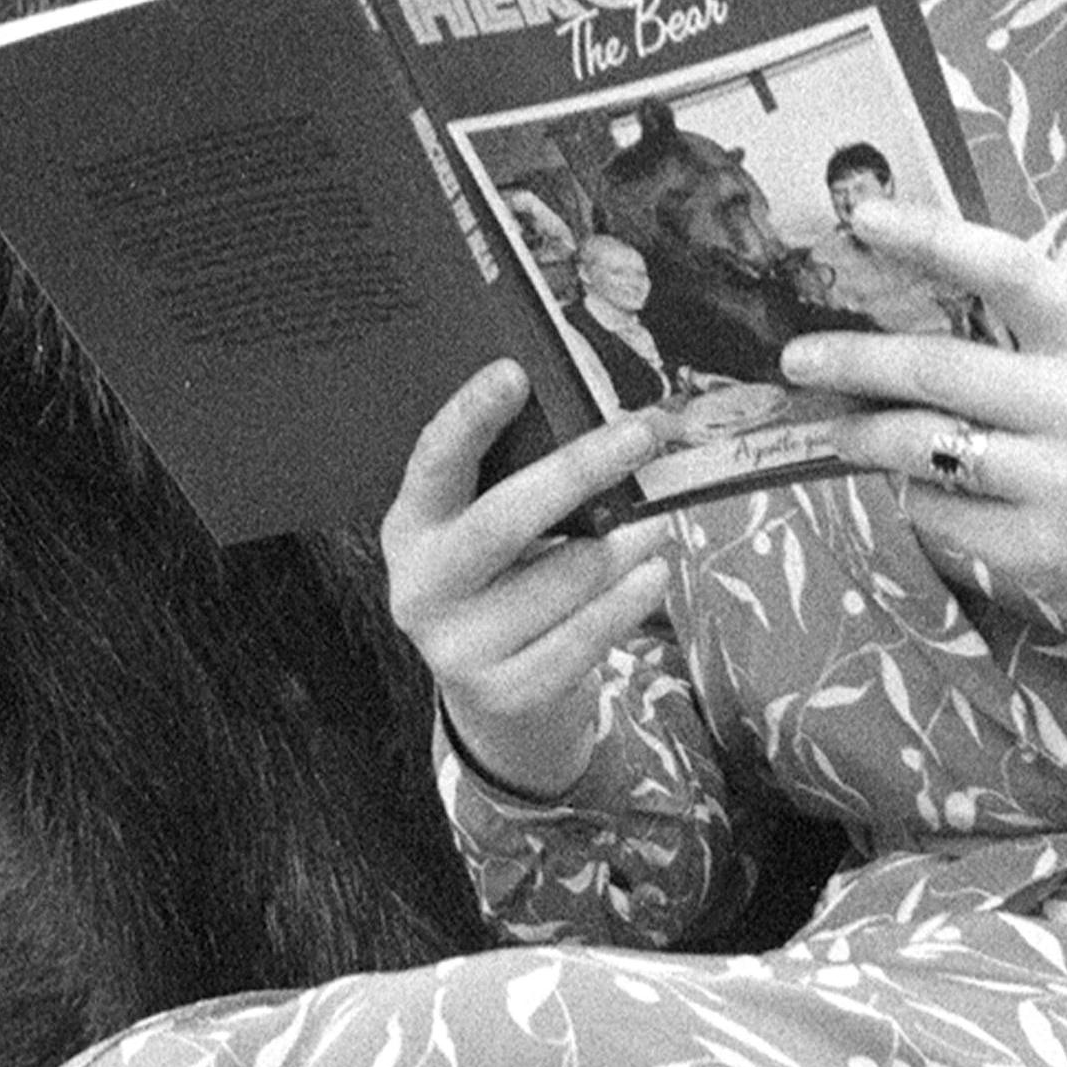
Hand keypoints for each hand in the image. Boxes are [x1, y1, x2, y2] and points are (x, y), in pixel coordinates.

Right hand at [381, 363, 680, 799]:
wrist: (497, 694)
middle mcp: (423, 588)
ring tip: (654, 524)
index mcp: (412, 529)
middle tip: (640, 435)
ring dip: (626, 542)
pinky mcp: (508, 691)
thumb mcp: (491, 530)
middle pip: (506, 520)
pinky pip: (588, 634)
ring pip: (566, 576)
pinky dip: (630, 598)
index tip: (513, 372)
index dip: (471, 418)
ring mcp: (460, 647)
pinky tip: (652, 573)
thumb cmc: (506, 581)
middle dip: (580, 471)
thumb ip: (524, 481)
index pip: (436, 463)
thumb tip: (610, 426)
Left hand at [776, 203, 1066, 712]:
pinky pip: (939, 518)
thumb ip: (1047, 336)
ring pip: (923, 448)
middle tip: (799, 358)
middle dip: (850, 360)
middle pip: (937, 368)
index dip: (928, 235)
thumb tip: (921, 300)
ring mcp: (1065, 490)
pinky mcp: (1041, 556)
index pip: (1010, 269)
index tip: (859, 218)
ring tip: (842, 431)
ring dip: (864, 436)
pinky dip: (916, 501)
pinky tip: (922, 494)